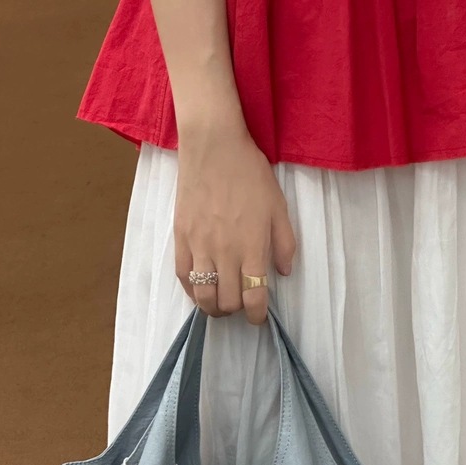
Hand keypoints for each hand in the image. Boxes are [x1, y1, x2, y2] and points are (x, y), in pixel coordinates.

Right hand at [174, 125, 295, 324]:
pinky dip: (192, 290)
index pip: (254, 297)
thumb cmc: (250, 174)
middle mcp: (225, 252)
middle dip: (237, 310)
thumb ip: (284, 244)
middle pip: (228, 302)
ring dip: (213, 307)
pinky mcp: (181, 237)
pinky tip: (200, 289)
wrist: (214, 146)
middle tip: (241, 303)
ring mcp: (200, 246)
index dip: (257, 315)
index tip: (259, 316)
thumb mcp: (279, 208)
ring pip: (203, 296)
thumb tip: (283, 273)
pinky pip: (183, 276)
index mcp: (253, 247)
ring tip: (220, 303)